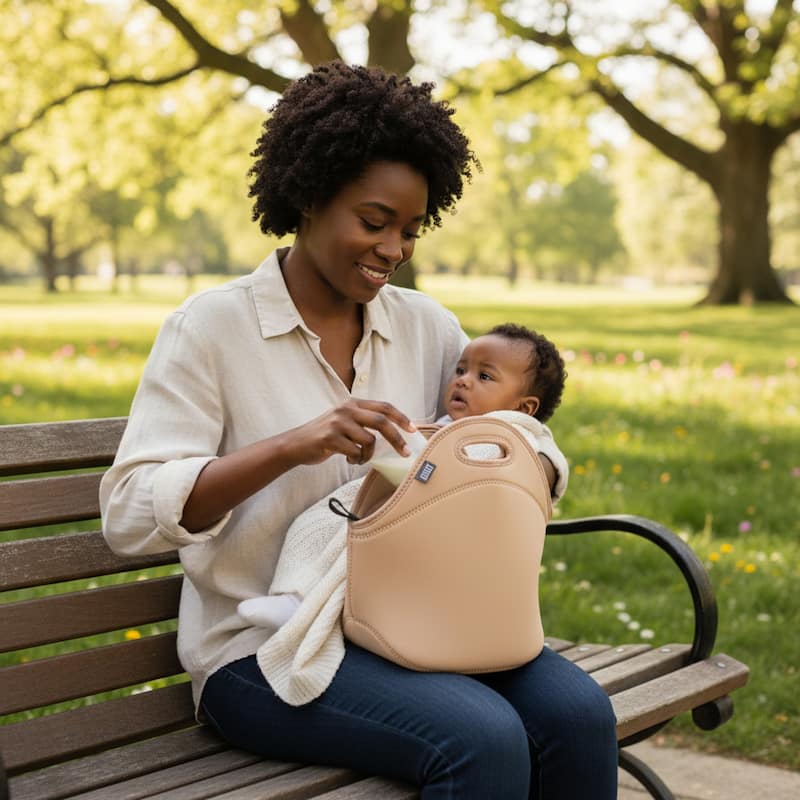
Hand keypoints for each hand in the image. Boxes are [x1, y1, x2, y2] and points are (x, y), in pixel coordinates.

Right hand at [287, 399, 414, 465]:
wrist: (296, 444)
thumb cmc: (325, 436)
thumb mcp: (344, 421)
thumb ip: (364, 421)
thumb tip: (394, 432)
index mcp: (353, 403)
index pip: (384, 406)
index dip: (401, 417)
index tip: (413, 430)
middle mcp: (346, 409)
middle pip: (382, 421)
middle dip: (397, 438)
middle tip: (405, 452)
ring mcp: (338, 423)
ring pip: (369, 440)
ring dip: (369, 454)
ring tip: (359, 458)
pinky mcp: (330, 438)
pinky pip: (355, 451)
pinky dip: (356, 459)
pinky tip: (349, 459)